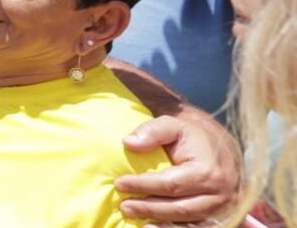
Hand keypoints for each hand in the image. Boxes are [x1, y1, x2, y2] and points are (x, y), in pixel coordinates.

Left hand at [114, 115, 239, 223]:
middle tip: (124, 206)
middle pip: (179, 207)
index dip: (143, 185)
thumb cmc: (192, 136)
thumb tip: (129, 143)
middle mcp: (220, 193)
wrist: (220, 146)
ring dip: (161, 225)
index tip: (119, 183)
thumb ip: (152, 131)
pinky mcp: (222, 217)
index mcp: (208, 171)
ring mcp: (223, 208)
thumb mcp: (173, 125)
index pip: (170, 184)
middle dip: (148, 208)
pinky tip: (154, 227)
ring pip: (188, 222)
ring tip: (135, 219)